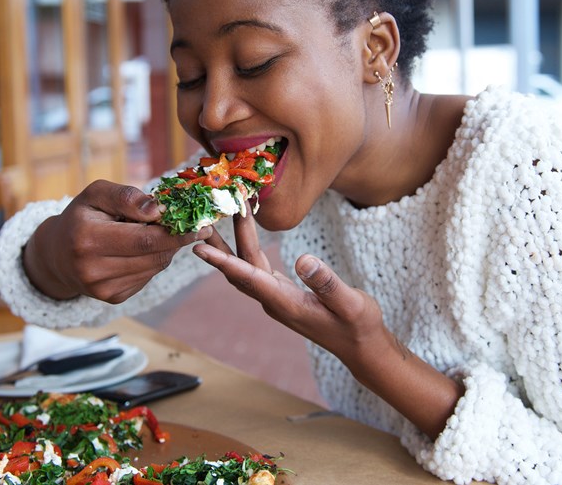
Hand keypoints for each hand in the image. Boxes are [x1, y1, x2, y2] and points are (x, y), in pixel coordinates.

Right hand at [23, 180, 211, 301]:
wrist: (57, 255)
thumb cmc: (81, 217)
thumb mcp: (96, 194)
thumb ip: (126, 196)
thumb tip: (158, 210)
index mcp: (87, 239)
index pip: (144, 239)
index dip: (176, 232)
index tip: (201, 223)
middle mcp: (93, 269)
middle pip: (153, 255)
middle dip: (177, 238)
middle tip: (195, 224)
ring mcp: (103, 289)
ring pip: (155, 266)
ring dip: (166, 248)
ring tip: (159, 231)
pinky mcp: (113, 298)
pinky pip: (148, 276)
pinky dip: (153, 260)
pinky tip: (142, 249)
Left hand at [195, 205, 463, 438]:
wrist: (362, 347)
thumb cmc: (359, 326)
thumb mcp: (350, 303)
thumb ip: (327, 283)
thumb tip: (303, 260)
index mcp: (286, 303)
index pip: (248, 278)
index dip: (223, 261)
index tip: (199, 247)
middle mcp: (274, 301)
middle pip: (240, 269)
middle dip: (224, 241)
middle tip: (210, 213)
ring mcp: (277, 298)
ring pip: (246, 268)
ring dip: (232, 244)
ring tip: (219, 218)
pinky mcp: (283, 294)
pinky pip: (257, 269)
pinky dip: (247, 251)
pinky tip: (245, 235)